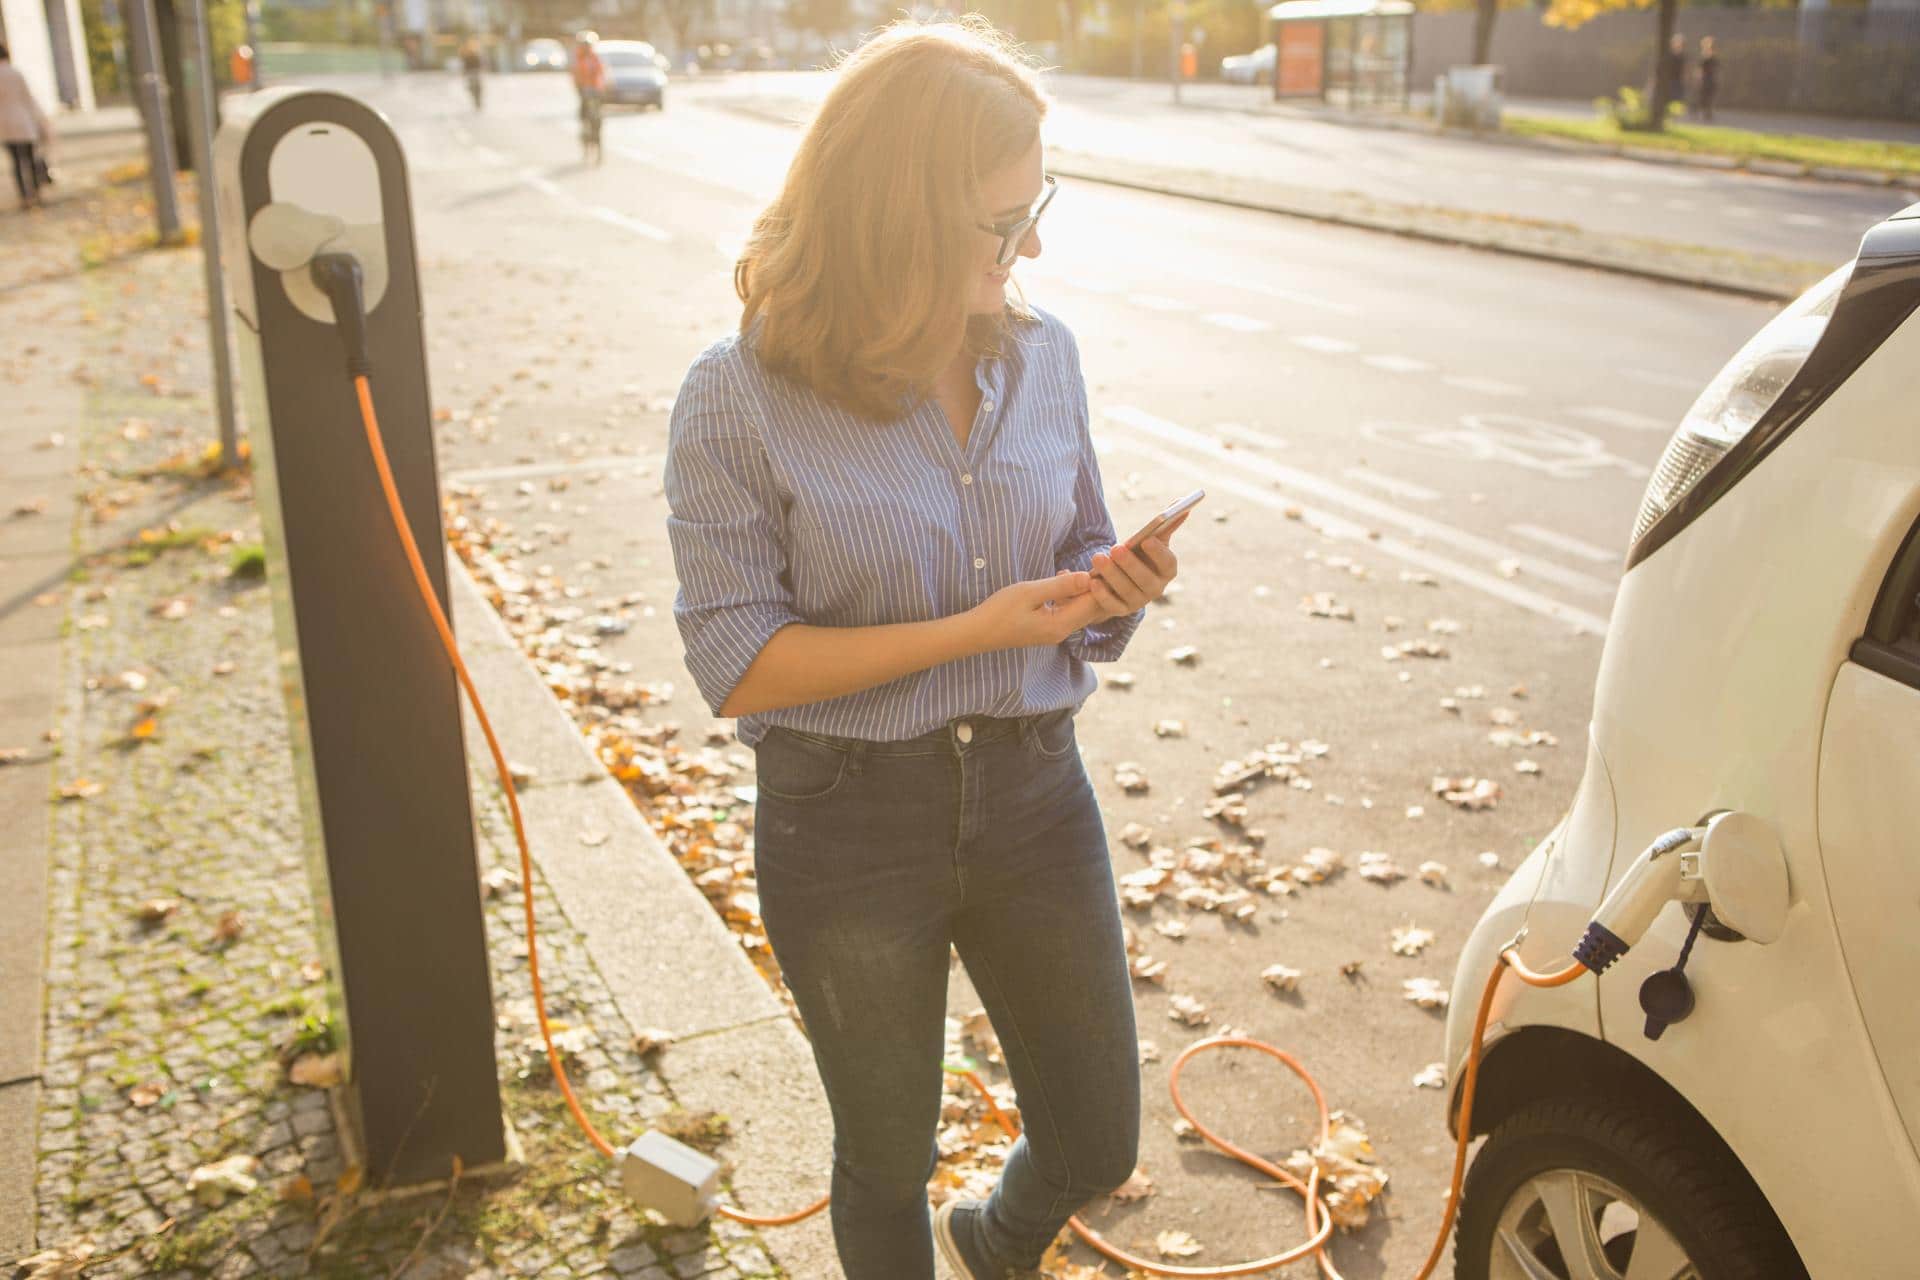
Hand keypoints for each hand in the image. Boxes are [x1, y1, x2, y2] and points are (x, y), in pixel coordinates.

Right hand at [966, 571, 1098, 652]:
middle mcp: (1062, 632)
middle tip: (1097, 561)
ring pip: (1079, 609)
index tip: (1103, 561)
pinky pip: (1067, 611)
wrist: (977, 632)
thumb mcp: (1030, 592)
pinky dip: (1069, 595)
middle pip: (1091, 608)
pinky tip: (1061, 578)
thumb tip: (1088, 577)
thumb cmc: (999, 610)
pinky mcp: (1047, 629)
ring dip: (1081, 589)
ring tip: (1079, 566)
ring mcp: (1055, 632)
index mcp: (1060, 625)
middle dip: (1094, 585)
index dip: (1100, 582)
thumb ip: (1060, 586)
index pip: (1093, 603)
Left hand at [1085, 510, 1186, 621]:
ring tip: (1097, 558)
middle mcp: (1156, 588)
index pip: (1168, 564)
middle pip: (1146, 579)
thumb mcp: (1151, 539)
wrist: (1122, 577)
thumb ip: (1166, 524)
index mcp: (1166, 570)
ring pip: (1127, 591)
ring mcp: (1139, 601)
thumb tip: (1182, 503)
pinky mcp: (1121, 610)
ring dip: (1112, 575)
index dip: (1159, 553)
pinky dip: (1103, 595)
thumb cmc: (1139, 554)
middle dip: (1130, 564)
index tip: (1147, 540)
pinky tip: (1093, 581)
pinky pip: (1112, 605)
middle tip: (1116, 548)